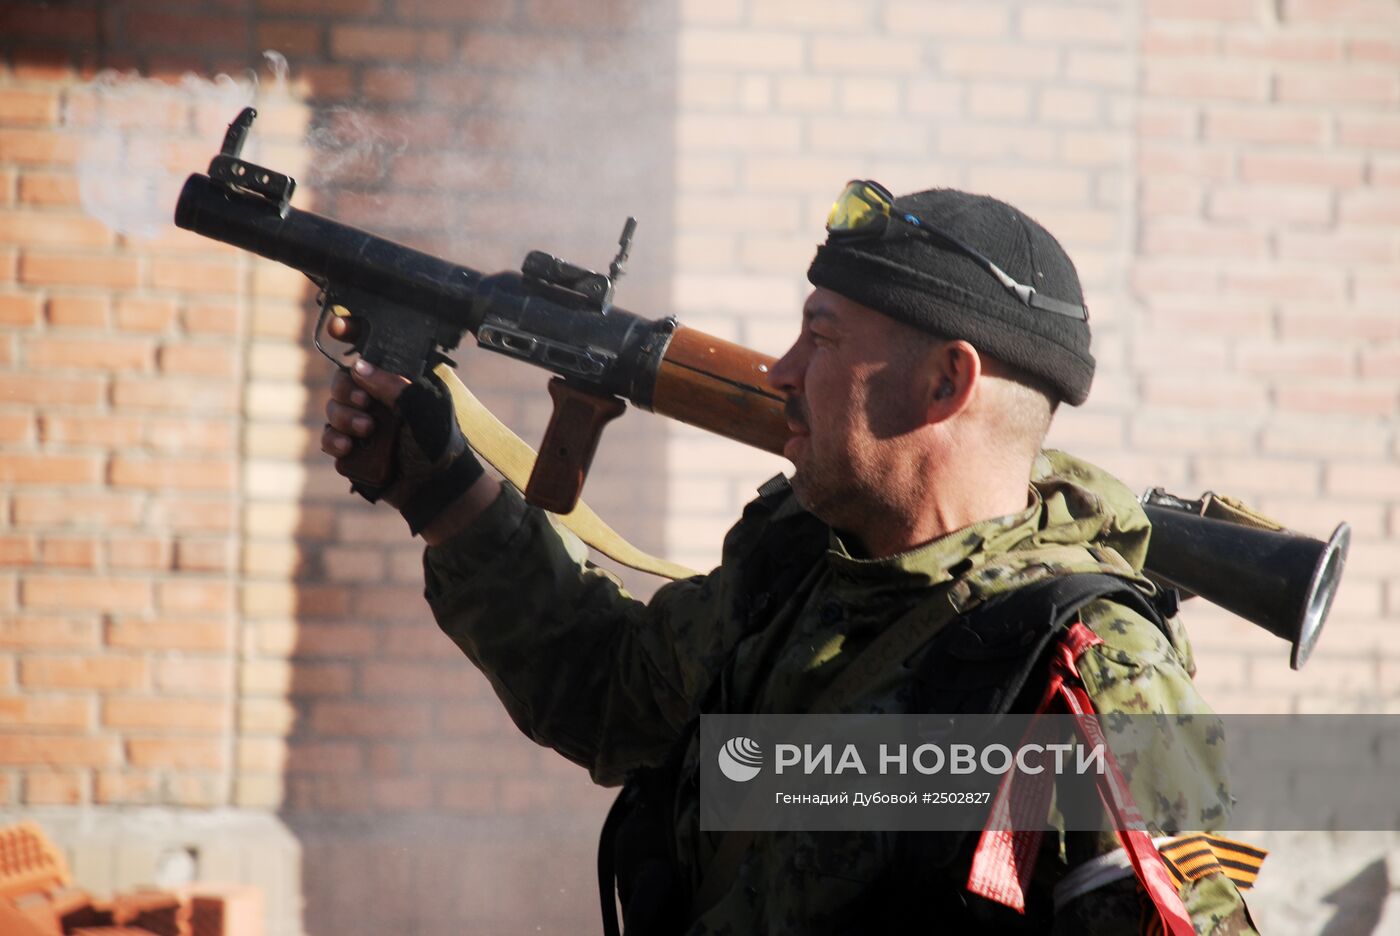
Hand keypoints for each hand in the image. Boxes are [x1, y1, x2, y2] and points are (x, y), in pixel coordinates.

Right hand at [320, 317, 489, 537]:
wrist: (435, 489)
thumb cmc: (438, 444)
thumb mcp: (423, 408)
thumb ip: (392, 385)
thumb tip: (357, 367)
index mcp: (397, 383)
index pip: (372, 352)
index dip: (352, 334)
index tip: (338, 326)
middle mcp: (378, 399)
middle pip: (342, 381)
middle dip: (347, 391)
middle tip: (365, 404)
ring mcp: (363, 423)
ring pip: (333, 409)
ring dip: (344, 418)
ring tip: (367, 431)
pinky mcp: (353, 449)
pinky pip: (329, 438)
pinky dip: (335, 442)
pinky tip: (350, 448)